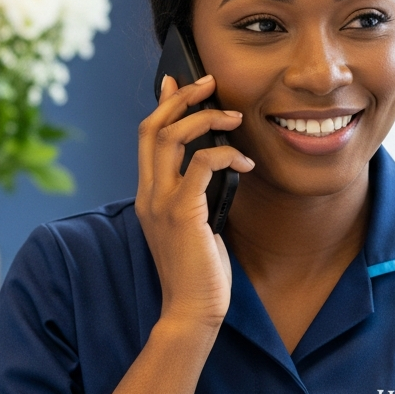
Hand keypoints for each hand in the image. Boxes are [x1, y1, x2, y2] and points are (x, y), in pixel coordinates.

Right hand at [135, 75, 253, 339]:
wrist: (191, 311)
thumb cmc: (199, 272)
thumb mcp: (195, 225)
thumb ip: (196, 195)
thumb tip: (214, 166)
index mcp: (148, 195)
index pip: (147, 136)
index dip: (163, 105)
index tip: (179, 82)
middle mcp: (148, 194)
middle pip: (153, 127)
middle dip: (181, 98)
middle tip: (209, 82)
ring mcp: (161, 203)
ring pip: (170, 137)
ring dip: (204, 118)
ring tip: (233, 116)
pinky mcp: (182, 213)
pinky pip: (201, 164)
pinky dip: (226, 154)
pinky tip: (247, 163)